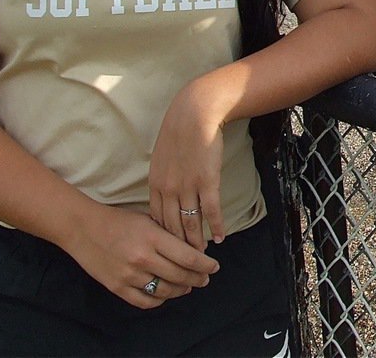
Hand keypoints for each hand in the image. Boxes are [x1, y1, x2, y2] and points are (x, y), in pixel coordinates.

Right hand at [61, 203, 217, 309]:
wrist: (83, 228)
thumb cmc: (119, 221)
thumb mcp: (149, 220)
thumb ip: (170, 235)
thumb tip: (195, 250)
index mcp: (154, 238)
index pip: (189, 257)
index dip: (206, 265)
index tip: (214, 267)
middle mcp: (143, 258)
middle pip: (181, 276)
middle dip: (198, 279)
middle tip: (205, 279)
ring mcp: (129, 275)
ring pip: (166, 291)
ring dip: (182, 290)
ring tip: (188, 286)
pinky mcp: (117, 287)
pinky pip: (145, 301)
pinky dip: (159, 300)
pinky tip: (166, 294)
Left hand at [148, 83, 226, 249]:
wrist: (195, 114)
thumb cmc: (180, 131)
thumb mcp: (162, 155)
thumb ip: (163, 176)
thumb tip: (166, 190)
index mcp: (155, 183)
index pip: (156, 219)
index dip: (163, 237)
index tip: (169, 249)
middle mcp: (168, 189)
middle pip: (171, 226)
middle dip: (178, 246)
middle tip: (185, 262)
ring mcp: (187, 186)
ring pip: (189, 222)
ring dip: (196, 242)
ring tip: (202, 256)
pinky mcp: (207, 181)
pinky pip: (210, 210)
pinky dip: (215, 227)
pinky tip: (220, 238)